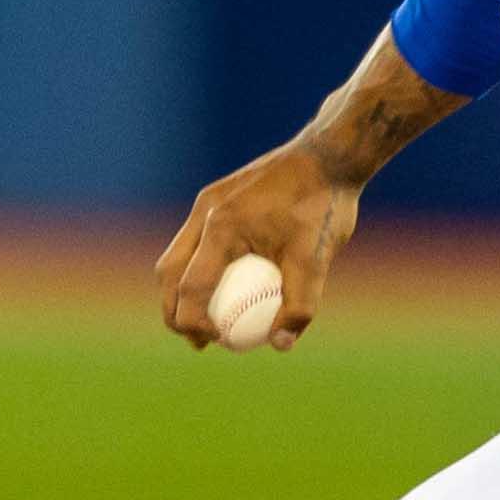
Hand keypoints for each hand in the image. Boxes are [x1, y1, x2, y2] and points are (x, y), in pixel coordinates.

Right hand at [154, 140, 358, 350]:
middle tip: (199, 341)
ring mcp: (208, 201)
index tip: (210, 343)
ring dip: (183, 289)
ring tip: (208, 320)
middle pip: (170, 272)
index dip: (193, 322)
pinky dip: (199, 265)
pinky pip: (197, 238)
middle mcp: (206, 212)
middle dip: (174, 311)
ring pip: (178, 254)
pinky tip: (227, 285)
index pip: (191, 287)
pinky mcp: (217, 195)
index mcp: (222, 227)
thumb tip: (280, 345)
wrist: (330, 154)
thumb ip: (300, 303)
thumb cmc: (324, 204)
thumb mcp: (317, 258)